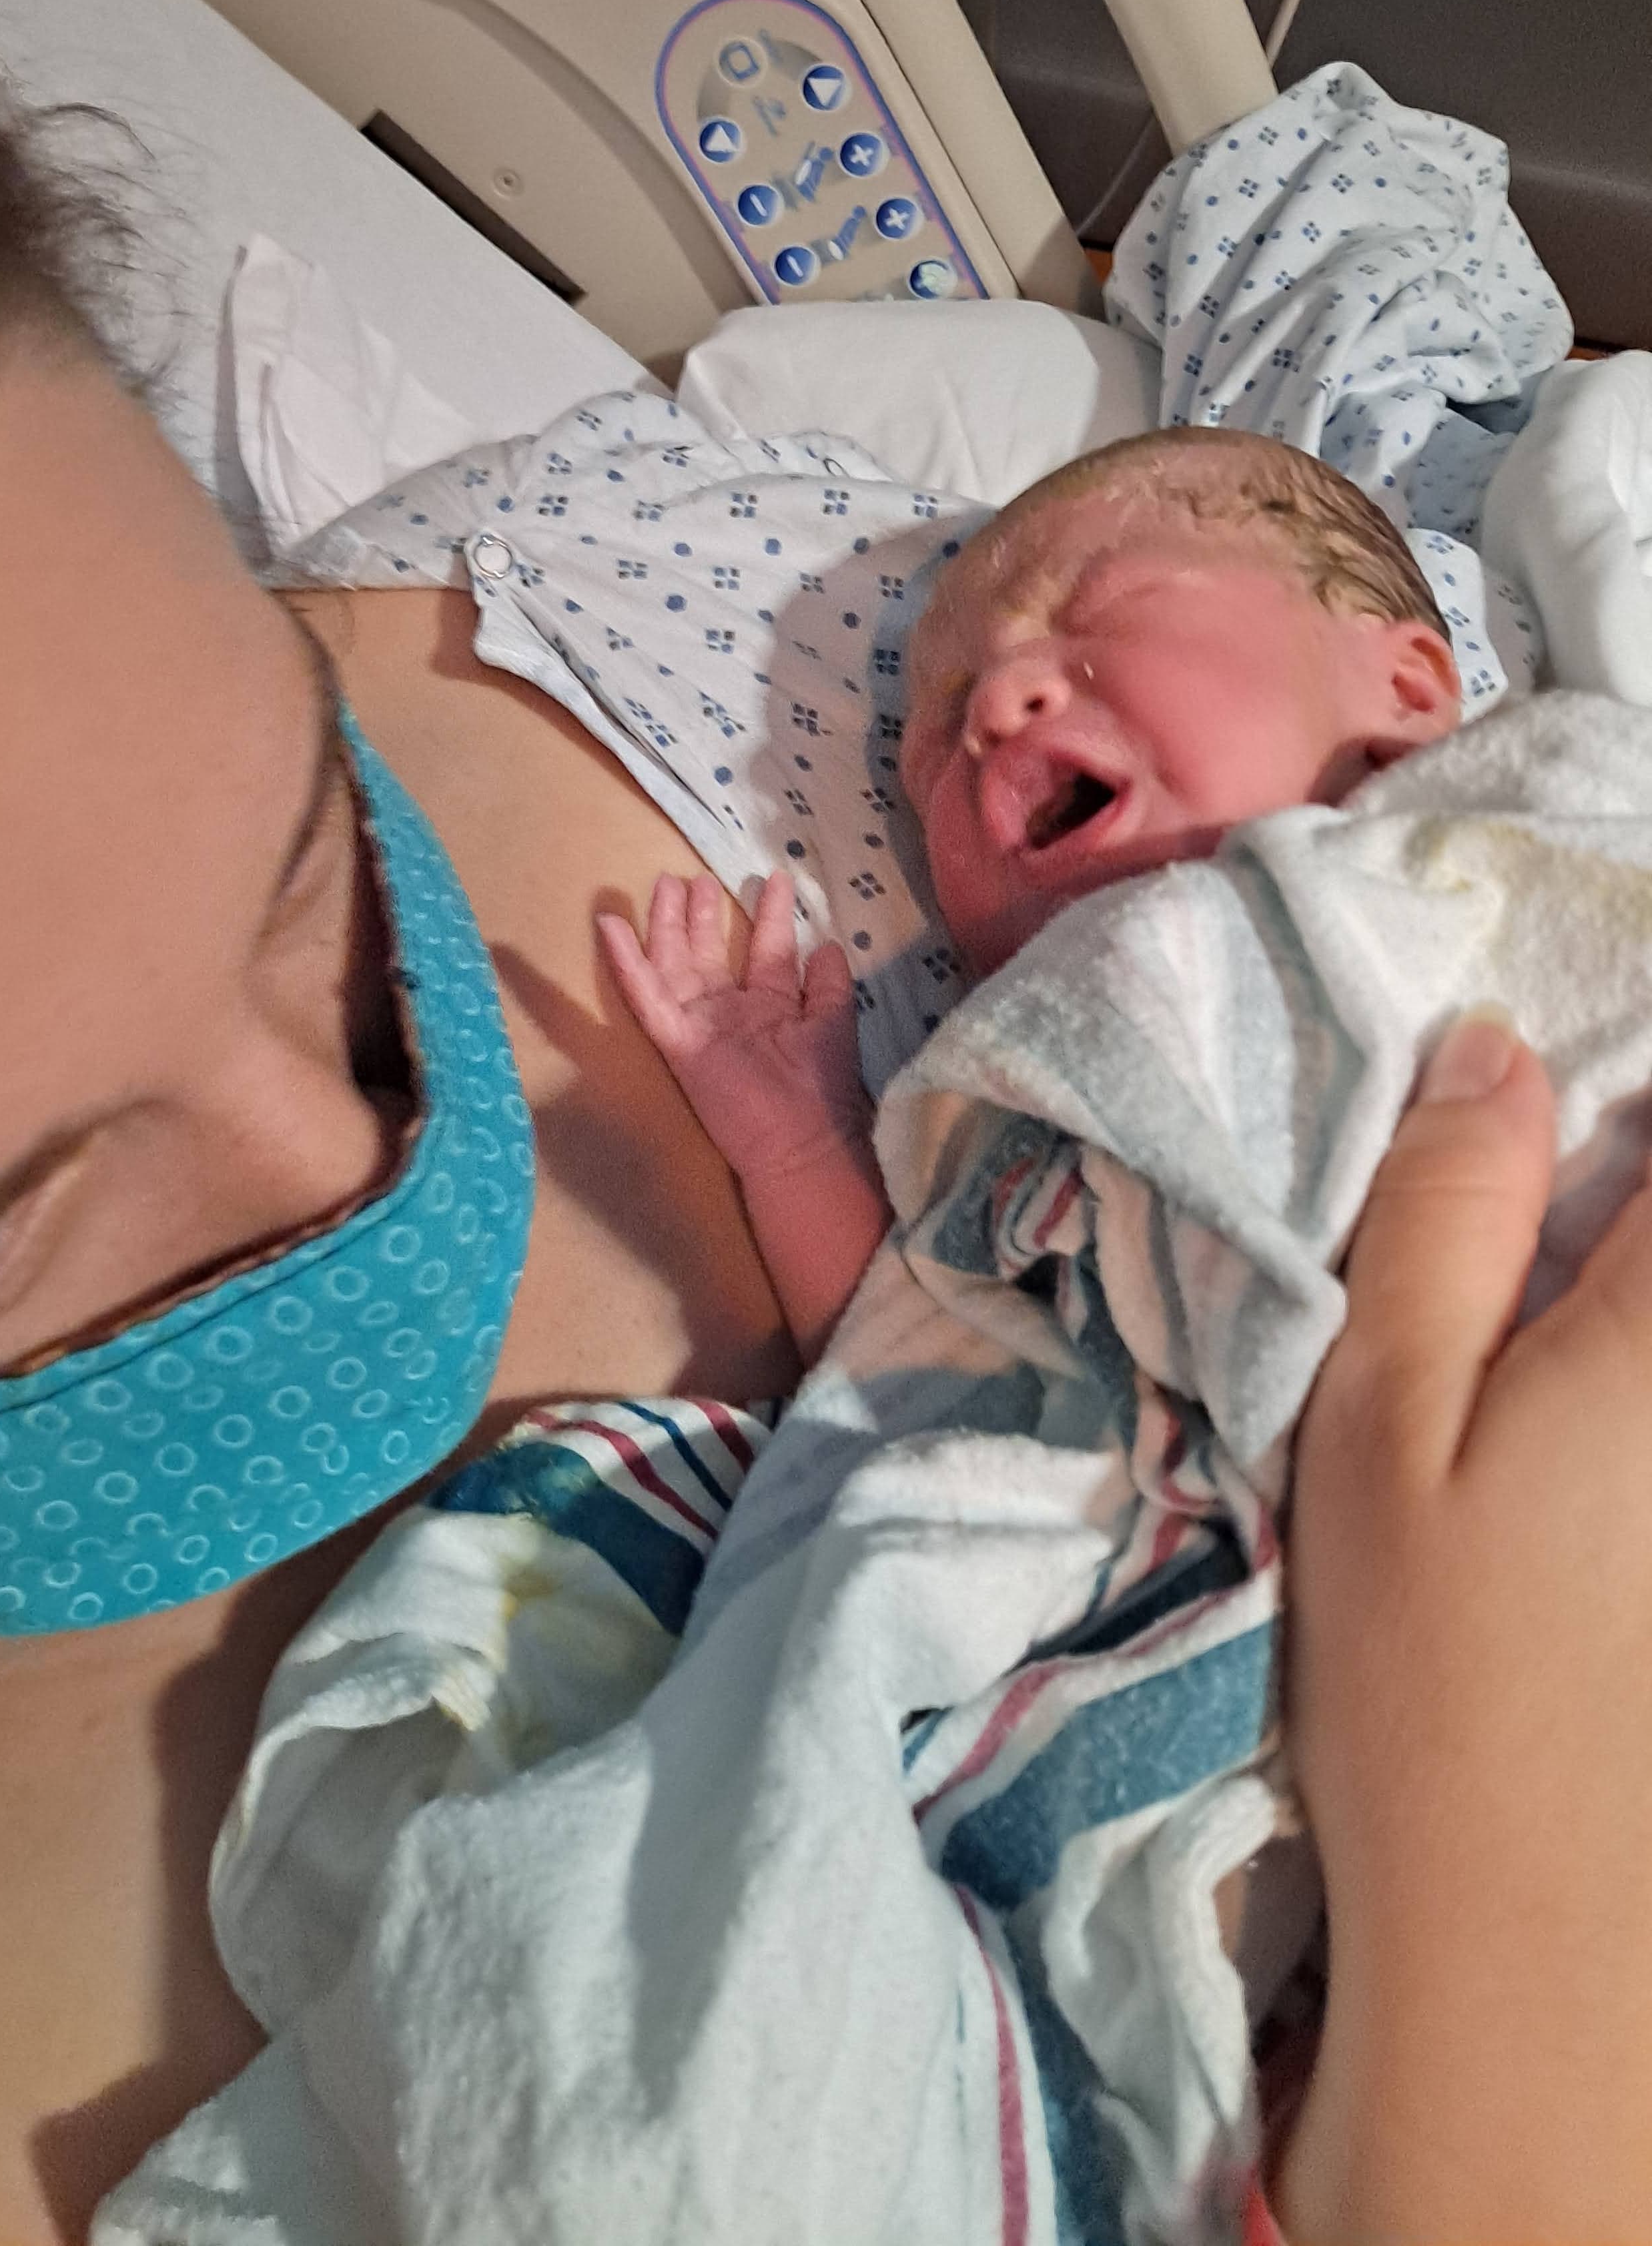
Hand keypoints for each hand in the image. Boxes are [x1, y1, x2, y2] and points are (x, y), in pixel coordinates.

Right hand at [597, 869, 867, 1184]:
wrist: (799, 1142)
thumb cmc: (821, 1087)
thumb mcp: (835, 1023)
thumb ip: (830, 985)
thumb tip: (828, 943)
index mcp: (771, 1005)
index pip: (767, 948)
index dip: (772, 913)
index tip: (776, 877)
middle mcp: (731, 1010)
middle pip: (708, 952)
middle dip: (701, 913)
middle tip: (692, 877)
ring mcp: (699, 1023)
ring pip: (674, 963)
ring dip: (667, 924)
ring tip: (663, 883)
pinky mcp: (676, 1039)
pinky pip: (646, 995)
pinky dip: (626, 960)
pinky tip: (609, 925)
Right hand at [1277, 1011, 1651, 2241]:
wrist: (1554, 1955)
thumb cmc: (1436, 1680)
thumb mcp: (1378, 1427)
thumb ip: (1439, 1217)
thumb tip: (1491, 1048)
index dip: (1632, 1057)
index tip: (1578, 1053)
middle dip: (1631, 1172)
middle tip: (1565, 1176)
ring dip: (1631, 1264)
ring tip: (1559, 1308)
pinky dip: (1632, 1346)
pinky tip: (1587, 1392)